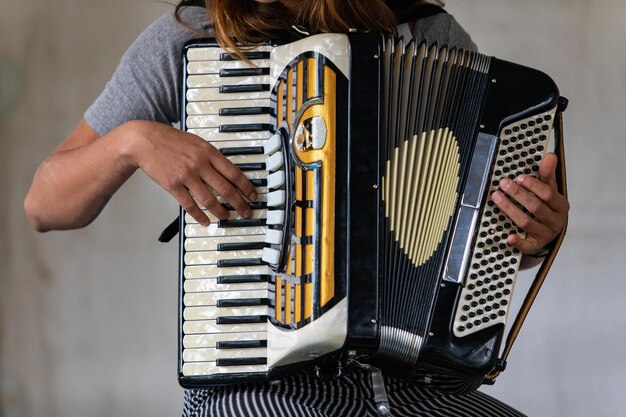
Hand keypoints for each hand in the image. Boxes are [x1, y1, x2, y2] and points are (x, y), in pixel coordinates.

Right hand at [126, 121, 257, 225]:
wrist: (144, 141)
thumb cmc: (170, 140)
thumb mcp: (197, 142)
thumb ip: (212, 156)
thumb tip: (228, 171)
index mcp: (209, 152)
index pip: (234, 173)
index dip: (246, 187)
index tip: (253, 196)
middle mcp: (200, 164)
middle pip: (226, 189)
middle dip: (239, 203)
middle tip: (246, 212)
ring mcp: (186, 176)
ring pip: (210, 199)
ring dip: (221, 212)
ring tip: (227, 217)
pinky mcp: (173, 185)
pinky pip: (190, 205)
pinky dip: (200, 215)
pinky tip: (206, 221)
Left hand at [490, 152, 568, 254]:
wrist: (549, 233)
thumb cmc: (548, 209)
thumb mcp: (550, 191)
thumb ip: (547, 175)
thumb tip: (550, 155)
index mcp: (560, 206)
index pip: (548, 194)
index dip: (533, 185)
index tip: (520, 177)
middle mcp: (554, 221)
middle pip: (535, 207)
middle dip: (518, 194)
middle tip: (504, 184)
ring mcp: (545, 234)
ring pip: (526, 222)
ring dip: (510, 209)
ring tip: (497, 197)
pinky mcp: (535, 245)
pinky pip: (526, 245)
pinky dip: (518, 242)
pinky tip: (509, 237)